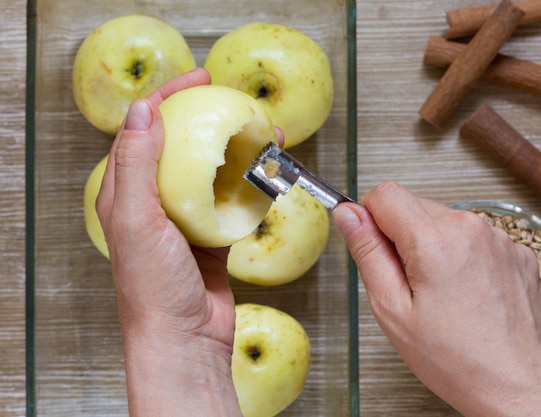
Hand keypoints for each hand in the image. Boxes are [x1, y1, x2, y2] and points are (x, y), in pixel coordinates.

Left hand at [96, 68, 241, 416]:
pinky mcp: (213, 234)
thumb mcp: (136, 219)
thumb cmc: (154, 286)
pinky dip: (252, 182)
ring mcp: (187, 217)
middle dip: (206, 115)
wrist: (185, 337)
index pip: (142, 130)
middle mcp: (155, 200)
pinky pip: (234, 199)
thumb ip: (136, 164)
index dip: (166, 97)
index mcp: (126, 192)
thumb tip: (141, 112)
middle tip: (232, 98)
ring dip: (236, 147)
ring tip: (261, 130)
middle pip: (181, 143)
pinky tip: (269, 171)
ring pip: (213, 169)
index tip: (197, 79)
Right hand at [333, 181, 540, 416]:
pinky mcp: (517, 249)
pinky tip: (467, 290)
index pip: (385, 194)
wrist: (514, 382)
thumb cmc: (454, 357)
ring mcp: (498, 236)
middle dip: (403, 236)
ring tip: (442, 291)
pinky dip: (464, 254)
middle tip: (410, 283)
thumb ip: (367, 251)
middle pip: (414, 205)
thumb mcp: (391, 308)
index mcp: (433, 240)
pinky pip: (474, 236)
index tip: (377, 248)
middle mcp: (469, 227)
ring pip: (444, 220)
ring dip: (434, 244)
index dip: (371, 218)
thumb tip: (347, 214)